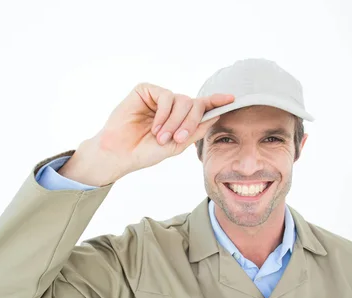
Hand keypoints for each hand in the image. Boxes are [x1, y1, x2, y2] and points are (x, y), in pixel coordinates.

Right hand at [60, 82, 233, 185]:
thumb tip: (216, 115)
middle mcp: (170, 105)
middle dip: (189, 122)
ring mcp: (158, 96)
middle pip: (193, 104)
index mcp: (179, 117)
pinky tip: (155, 126)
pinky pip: (166, 95)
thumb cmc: (145, 152)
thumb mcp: (176, 145)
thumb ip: (195, 130)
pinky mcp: (145, 90)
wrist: (120, 153)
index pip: (201, 106)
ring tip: (161, 136)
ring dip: (175, 121)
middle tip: (176, 139)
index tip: (231, 99)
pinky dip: (164, 113)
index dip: (216, 101)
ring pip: (181, 99)